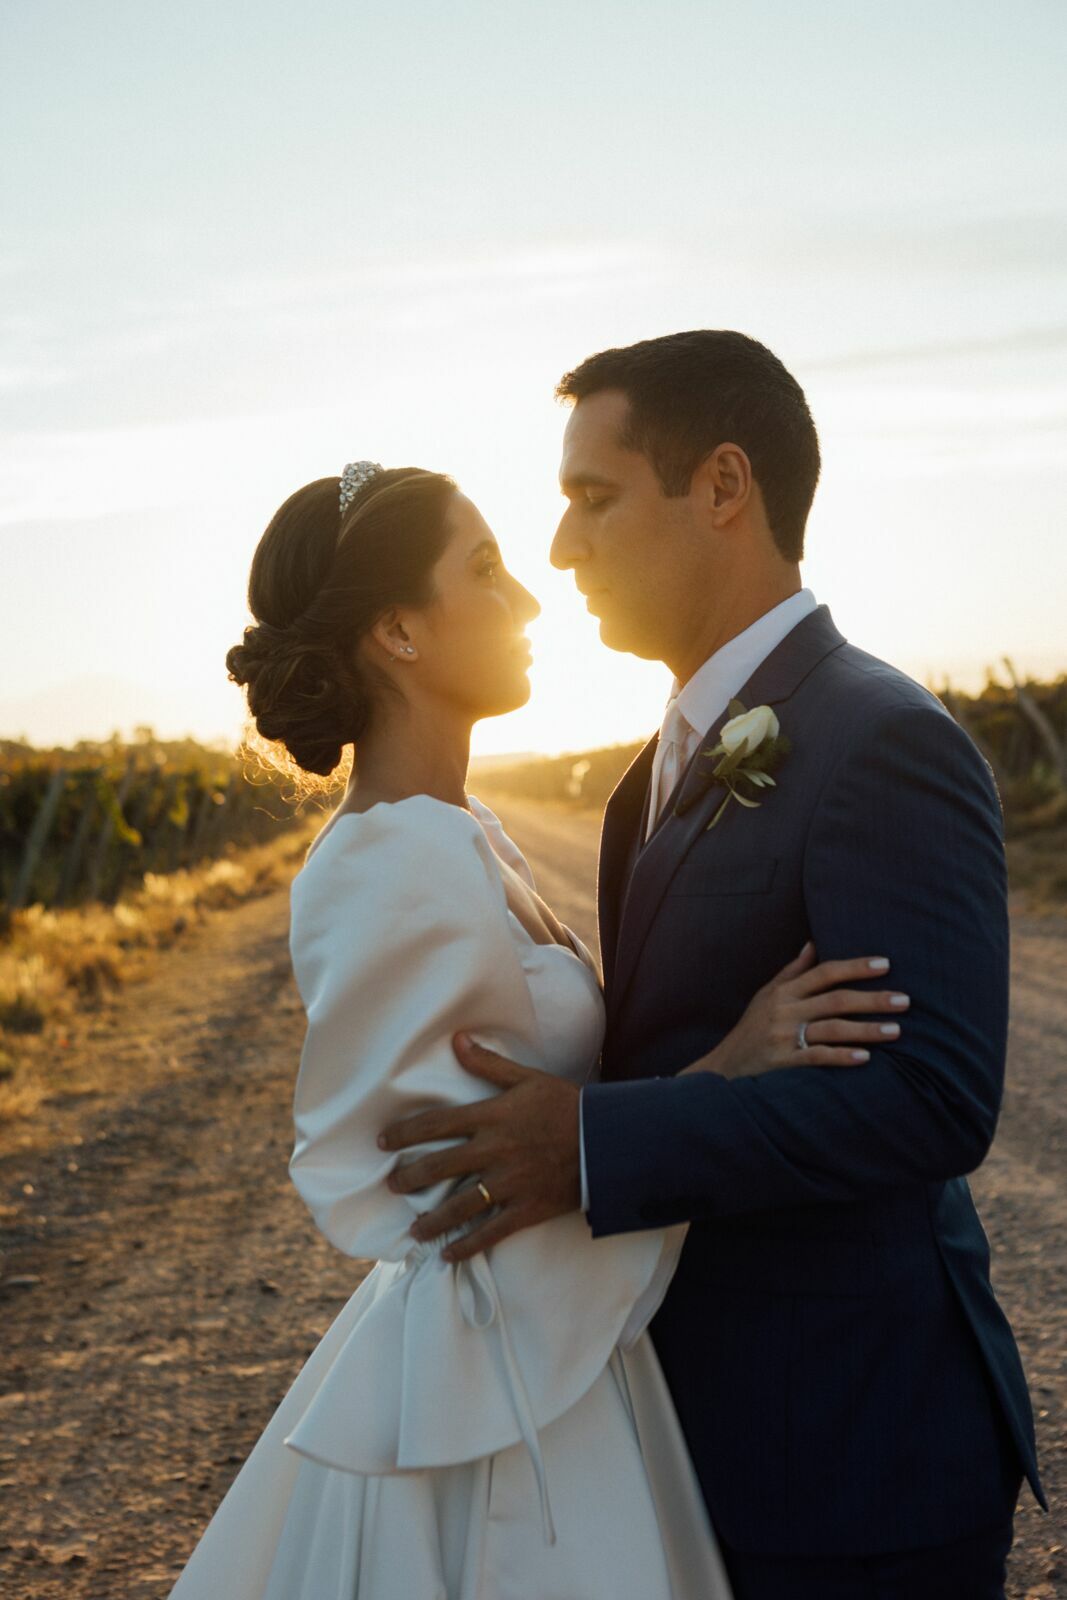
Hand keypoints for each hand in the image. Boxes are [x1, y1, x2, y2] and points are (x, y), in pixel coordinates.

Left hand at [377, 1035, 580, 1260]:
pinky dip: (468, 1246)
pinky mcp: (527, 1208)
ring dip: (432, 1221)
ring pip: (461, 1206)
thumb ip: (489, 1063)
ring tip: (413, 1231)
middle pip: (440, 1167)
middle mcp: (495, 1151)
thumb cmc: (566, 1105)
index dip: (406, 1133)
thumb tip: (457, 1040)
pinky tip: (448, 1256)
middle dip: (410, 1178)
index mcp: (492, 1117)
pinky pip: (491, 1232)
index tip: (382, 1141)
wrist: (606, 1140)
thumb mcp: (528, 1079)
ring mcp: (510, 1183)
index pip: (437, 1124)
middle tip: (391, 1186)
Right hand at [682, 942, 909, 1078]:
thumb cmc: (752, 1028)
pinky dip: (842, 1057)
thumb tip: (813, 943)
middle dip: (872, 999)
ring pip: (832, 1028)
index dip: (855, 967)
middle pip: (835, 1000)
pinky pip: (817, 1057)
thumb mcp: (767, 995)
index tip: (885, 964)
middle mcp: (785, 1010)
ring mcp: (784, 1036)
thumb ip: (793, 971)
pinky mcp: (783, 1061)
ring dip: (867, 1029)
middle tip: (905, 1000)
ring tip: (897, 1030)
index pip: (824, 972)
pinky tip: (866, 1058)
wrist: (725, 1066)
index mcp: (784, 991)